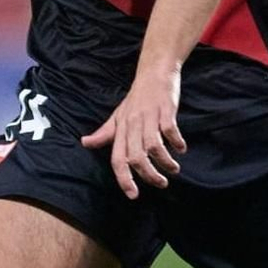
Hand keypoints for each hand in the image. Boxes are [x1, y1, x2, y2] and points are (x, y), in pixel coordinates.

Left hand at [80, 67, 187, 198]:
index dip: (124, 178)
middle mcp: (133, 124)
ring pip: (153, 146)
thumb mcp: (117, 116)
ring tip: (173, 169)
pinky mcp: (165, 109)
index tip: (133, 195)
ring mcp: (149, 117)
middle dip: (149, 175)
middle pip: (136, 157)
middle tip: (161, 184)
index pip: (118, 158)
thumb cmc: (135, 98)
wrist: (153, 72)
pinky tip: (181, 148)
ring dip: (165, 162)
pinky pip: (170, 130)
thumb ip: (104, 133)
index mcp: (121, 129)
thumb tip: (85, 143)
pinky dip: (177, 142)